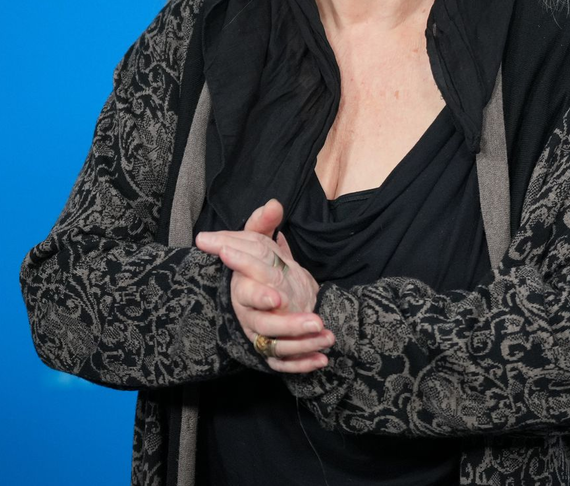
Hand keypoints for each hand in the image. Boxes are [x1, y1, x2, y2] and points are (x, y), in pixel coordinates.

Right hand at [195, 199, 333, 372]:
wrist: (268, 295)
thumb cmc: (260, 268)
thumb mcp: (260, 243)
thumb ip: (263, 224)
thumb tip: (274, 204)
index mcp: (243, 289)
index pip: (246, 293)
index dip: (260, 296)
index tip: (278, 297)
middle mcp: (249, 315)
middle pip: (264, 325)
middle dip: (289, 325)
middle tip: (315, 321)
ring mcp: (261, 335)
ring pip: (277, 347)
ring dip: (302, 345)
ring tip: (326, 336)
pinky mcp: (272, 353)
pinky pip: (284, 365)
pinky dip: (303, 365)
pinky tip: (322, 360)